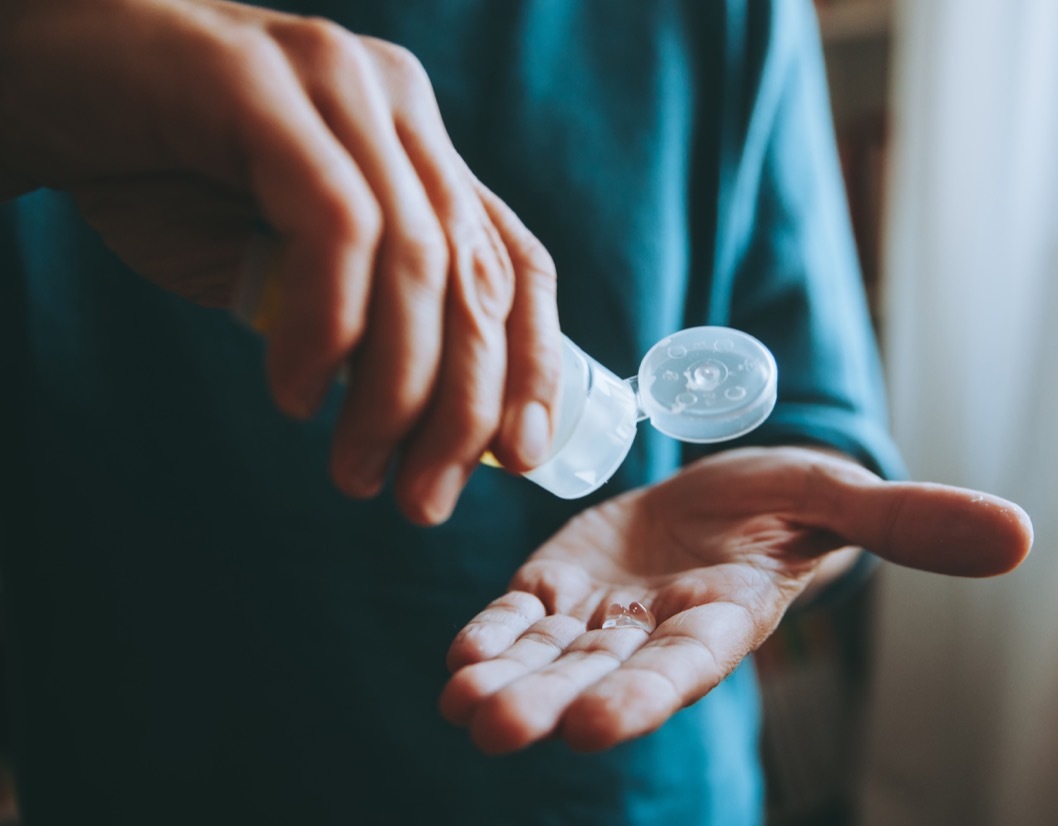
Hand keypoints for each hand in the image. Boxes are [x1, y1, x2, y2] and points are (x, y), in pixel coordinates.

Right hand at [0, 0, 559, 522]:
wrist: (39, 83)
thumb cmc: (160, 180)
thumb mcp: (285, 264)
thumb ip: (362, 318)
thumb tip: (434, 426)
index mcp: (420, 149)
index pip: (514, 263)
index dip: (532, 366)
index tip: (521, 462)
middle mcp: (397, 108)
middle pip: (476, 276)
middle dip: (463, 411)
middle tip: (422, 503)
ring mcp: (337, 86)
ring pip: (417, 262)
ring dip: (394, 393)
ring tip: (354, 471)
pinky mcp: (263, 85)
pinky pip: (334, 227)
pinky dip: (326, 330)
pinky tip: (294, 394)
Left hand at [440, 446, 1032, 752]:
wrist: (720, 494)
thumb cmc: (788, 500)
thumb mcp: (841, 497)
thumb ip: (909, 521)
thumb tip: (1019, 535)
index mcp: (723, 615)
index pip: (685, 662)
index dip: (642, 690)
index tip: (593, 725)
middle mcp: (655, 629)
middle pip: (600, 674)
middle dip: (551, 702)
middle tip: (496, 729)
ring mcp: (602, 612)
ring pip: (548, 657)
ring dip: (505, 681)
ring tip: (461, 707)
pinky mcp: (560, 585)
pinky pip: (521, 619)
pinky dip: (490, 639)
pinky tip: (457, 660)